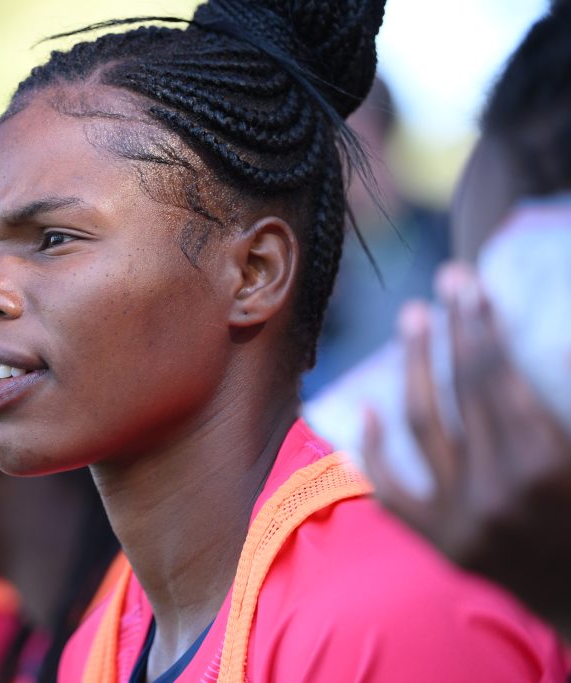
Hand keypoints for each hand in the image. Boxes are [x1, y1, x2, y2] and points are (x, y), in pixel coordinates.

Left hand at [363, 262, 570, 639]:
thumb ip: (565, 396)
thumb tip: (555, 339)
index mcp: (547, 464)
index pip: (502, 377)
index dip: (484, 325)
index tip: (472, 285)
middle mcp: (498, 488)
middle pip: (464, 390)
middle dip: (455, 331)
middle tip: (445, 281)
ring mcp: (461, 518)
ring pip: (423, 425)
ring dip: (416, 366)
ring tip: (413, 319)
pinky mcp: (438, 543)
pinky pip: (392, 492)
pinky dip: (374, 453)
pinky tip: (366, 410)